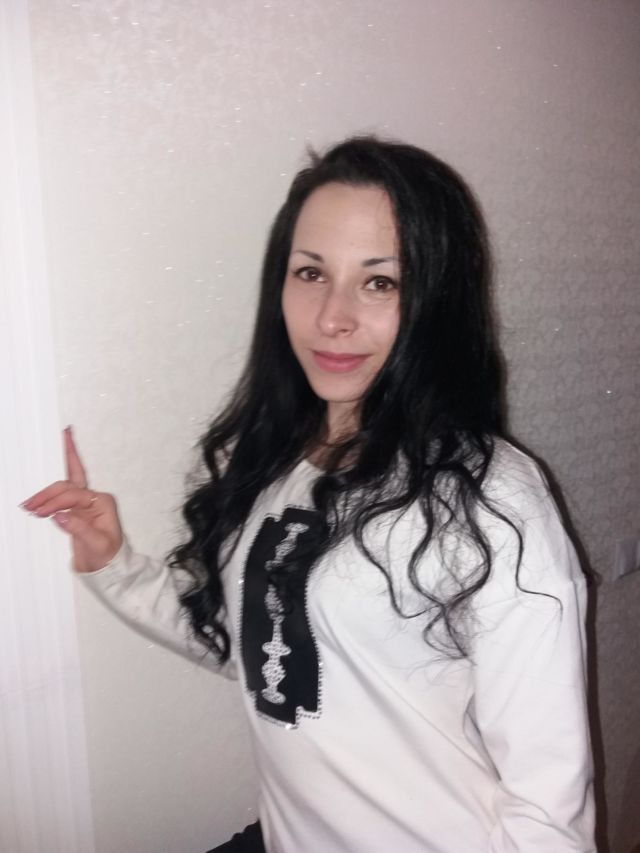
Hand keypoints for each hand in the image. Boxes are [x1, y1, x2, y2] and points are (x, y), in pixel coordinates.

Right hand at [21, 426, 123, 572]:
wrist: (107, 568)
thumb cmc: (108, 555)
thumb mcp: (97, 544)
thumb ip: (78, 528)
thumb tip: (59, 516)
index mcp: (103, 503)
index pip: (76, 495)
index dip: (57, 502)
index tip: (42, 510)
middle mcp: (94, 500)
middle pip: (68, 488)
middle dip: (48, 495)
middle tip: (31, 504)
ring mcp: (84, 505)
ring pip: (62, 491)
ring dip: (45, 495)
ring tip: (30, 504)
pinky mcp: (75, 512)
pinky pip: (60, 499)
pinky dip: (48, 500)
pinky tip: (37, 501)